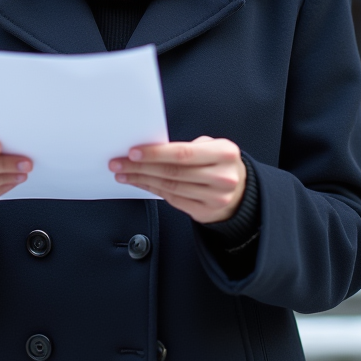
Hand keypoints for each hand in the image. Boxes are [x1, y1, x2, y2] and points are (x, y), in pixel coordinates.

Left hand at [110, 136, 246, 223]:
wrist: (241, 192)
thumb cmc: (220, 164)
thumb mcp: (212, 148)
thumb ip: (187, 149)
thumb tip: (151, 150)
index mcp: (224, 153)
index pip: (184, 153)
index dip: (156, 153)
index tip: (134, 152)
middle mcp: (222, 176)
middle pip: (174, 171)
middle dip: (141, 167)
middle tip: (120, 163)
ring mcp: (215, 197)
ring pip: (170, 187)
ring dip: (142, 179)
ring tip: (124, 174)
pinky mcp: (205, 212)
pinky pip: (173, 200)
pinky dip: (153, 190)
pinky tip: (140, 183)